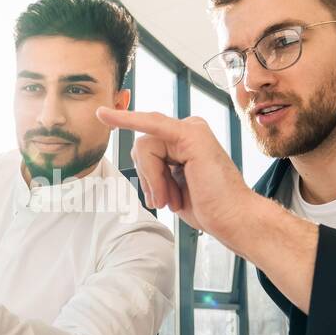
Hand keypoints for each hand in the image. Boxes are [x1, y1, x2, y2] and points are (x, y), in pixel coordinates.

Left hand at [96, 107, 254, 240]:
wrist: (233, 219)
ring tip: (173, 199)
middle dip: (148, 179)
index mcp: (184, 141)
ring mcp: (191, 129)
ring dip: (153, 180)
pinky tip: (105, 116)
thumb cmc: (208, 208)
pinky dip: (127, 120)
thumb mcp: (172, 187)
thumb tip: (139, 161)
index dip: (133, 150)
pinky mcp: (191, 135)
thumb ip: (157, 170)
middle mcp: (188, 129)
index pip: (147, 146)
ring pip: (144, 148)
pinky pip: (151, 126)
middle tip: (167, 202)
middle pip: (142, 147)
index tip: (103, 118)